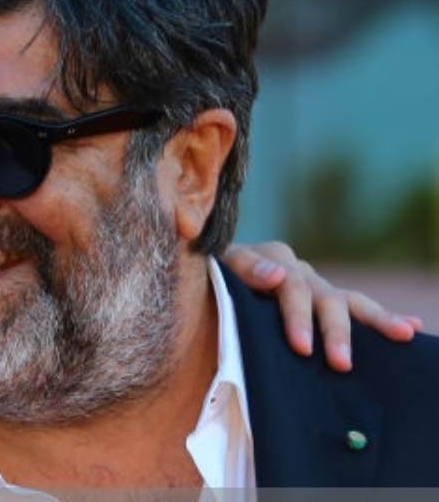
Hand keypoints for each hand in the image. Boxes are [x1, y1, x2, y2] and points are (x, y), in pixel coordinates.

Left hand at [223, 241, 423, 371]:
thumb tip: (278, 276)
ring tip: (402, 334)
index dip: (295, 316)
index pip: (286, 283)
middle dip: (332, 331)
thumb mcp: (215, 273)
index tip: (301, 346)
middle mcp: (296, 271)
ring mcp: (313, 287)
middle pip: (320, 296)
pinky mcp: (324, 302)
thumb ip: (243, 271)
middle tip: (339, 362)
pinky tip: (412, 328)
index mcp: (267, 258)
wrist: (208, 282)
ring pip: (346, 301)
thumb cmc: (207, 285)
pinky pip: (358, 307)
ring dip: (373, 320)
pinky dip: (384, 317)